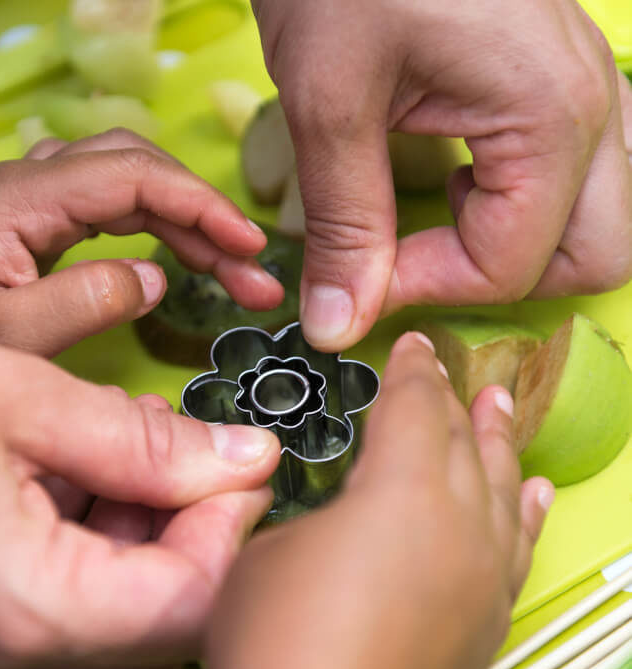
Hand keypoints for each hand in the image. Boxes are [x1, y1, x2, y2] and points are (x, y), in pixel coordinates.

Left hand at [0, 128, 282, 356]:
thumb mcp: (0, 335)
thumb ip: (75, 305)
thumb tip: (153, 279)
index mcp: (21, 200)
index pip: (134, 177)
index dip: (202, 205)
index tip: (249, 246)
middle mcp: (32, 185)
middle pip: (143, 173)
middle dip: (209, 219)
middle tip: (255, 275)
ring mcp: (37, 199)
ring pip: (136, 187)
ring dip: (194, 226)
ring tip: (237, 275)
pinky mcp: (41, 220)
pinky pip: (119, 206)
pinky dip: (164, 230)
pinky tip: (186, 258)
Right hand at [0, 331, 280, 668]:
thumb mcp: (13, 399)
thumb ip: (139, 440)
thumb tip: (245, 455)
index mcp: (26, 606)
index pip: (193, 599)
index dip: (236, 525)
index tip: (247, 459)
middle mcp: (11, 646)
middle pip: (163, 600)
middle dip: (193, 512)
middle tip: (196, 443)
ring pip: (123, 589)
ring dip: (147, 508)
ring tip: (133, 432)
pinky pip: (72, 578)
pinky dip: (99, 516)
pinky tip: (87, 455)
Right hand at [206, 333, 553, 668]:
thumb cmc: (283, 645)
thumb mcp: (267, 550)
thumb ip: (310, 514)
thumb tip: (332, 512)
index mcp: (402, 491)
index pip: (415, 406)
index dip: (410, 370)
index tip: (413, 347)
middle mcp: (458, 524)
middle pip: (461, 437)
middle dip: (450, 397)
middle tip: (447, 369)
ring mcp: (481, 571)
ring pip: (500, 482)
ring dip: (497, 438)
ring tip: (500, 407)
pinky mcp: (486, 615)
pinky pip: (519, 545)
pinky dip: (527, 510)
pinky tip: (535, 491)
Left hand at [252, 0, 631, 350]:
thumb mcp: (332, 104)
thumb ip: (346, 228)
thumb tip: (337, 327)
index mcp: (552, 117)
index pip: (510, 267)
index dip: (428, 291)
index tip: (360, 283)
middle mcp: (593, 108)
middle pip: (590, 257)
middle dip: (496, 280)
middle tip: (411, 261)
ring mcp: (583, 92)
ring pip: (592, 223)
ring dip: (516, 248)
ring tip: (434, 222)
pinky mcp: (553, 84)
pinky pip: (569, 178)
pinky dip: (516, 207)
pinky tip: (457, 183)